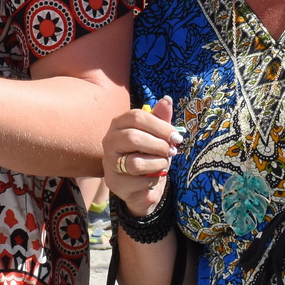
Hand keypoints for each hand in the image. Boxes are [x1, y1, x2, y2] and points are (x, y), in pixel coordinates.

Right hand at [102, 95, 182, 216]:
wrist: (141, 184)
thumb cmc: (149, 153)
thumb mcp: (157, 134)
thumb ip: (161, 118)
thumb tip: (167, 99)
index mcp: (119, 123)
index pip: (137, 117)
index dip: (160, 126)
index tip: (176, 136)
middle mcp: (109, 141)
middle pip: (133, 138)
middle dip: (159, 145)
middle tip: (172, 151)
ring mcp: (109, 162)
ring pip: (135, 163)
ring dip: (157, 164)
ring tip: (164, 164)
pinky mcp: (113, 182)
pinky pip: (138, 182)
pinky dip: (152, 181)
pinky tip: (153, 178)